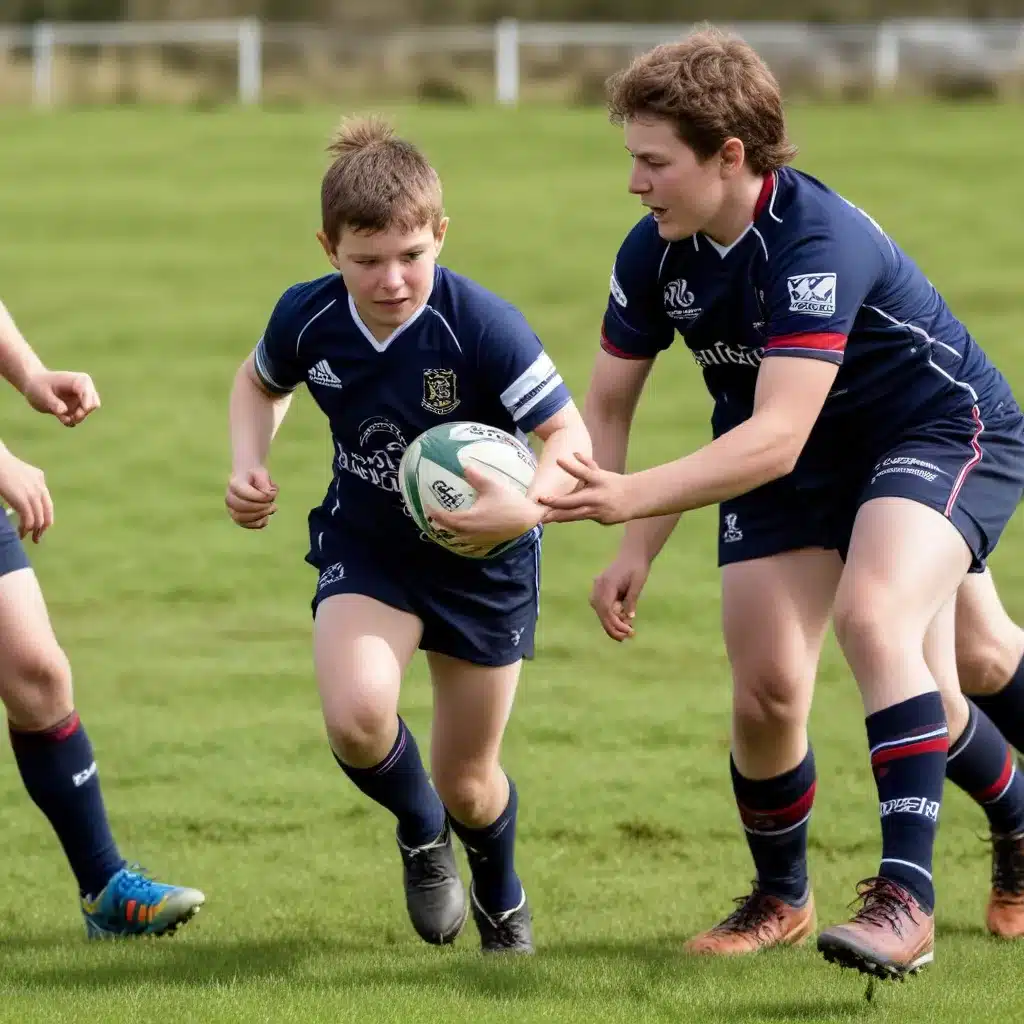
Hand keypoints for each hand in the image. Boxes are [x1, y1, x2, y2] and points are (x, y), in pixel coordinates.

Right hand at [0, 446, 52, 542]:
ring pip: (39, 519)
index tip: (40, 528)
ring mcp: (33, 494)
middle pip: (47, 514)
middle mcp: (40, 487)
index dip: (45, 518)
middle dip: (42, 528)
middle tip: (37, 538)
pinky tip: (20, 533)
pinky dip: (25, 529)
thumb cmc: (1, 467)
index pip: (47, 504)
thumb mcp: (17, 474)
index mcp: (39, 479)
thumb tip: (20, 499)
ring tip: (27, 538)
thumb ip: (23, 485)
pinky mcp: (23, 500)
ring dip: (33, 532)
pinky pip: (29, 520)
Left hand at [23, 370, 100, 426]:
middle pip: (93, 403)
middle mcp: (83, 389)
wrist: (33, 386)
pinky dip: (72, 421)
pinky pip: (80, 418)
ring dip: (76, 418)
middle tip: (71, 418)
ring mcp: (80, 399)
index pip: (89, 393)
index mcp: (79, 381)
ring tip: (62, 418)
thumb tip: (63, 411)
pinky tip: (62, 418)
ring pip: (87, 412)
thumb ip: (53, 402)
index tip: (80, 412)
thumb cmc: (37, 385)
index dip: (86, 403)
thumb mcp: (41, 393)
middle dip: (83, 413)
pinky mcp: (76, 408)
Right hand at [226, 466, 277, 528]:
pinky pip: (245, 525)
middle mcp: (229, 497)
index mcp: (234, 483)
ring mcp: (231, 509)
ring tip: (272, 508)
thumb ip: (265, 483)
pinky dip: (257, 523)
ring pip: (241, 518)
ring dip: (260, 516)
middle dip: (261, 507)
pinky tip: (266, 518)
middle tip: (272, 503)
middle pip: (241, 507)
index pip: (244, 493)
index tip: (272, 494)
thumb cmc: (256, 476)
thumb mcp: (262, 473)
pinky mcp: (237, 518)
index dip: (260, 496)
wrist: (248, 479)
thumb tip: (268, 494)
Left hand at [428, 465, 542, 555]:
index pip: (446, 518)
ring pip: (459, 536)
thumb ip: (475, 476)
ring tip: (444, 522)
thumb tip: (463, 465)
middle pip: (450, 530)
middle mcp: (471, 531)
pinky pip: (468, 539)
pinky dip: (461, 533)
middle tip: (433, 514)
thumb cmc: (509, 501)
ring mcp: (479, 537)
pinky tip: (464, 527)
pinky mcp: (487, 540)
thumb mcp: (492, 485)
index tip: (427, 506)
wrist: (527, 518)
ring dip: (450, 530)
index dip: (434, 513)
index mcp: (469, 519)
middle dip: (439, 523)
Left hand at [538, 453, 636, 524]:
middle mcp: (597, 496)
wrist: (635, 500)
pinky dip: (571, 517)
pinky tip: (556, 519)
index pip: (583, 472)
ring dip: (557, 516)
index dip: (571, 466)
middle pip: (573, 501)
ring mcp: (598, 510)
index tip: (558, 460)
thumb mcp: (601, 474)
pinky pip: (582, 518)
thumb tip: (574, 453)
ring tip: (542, 517)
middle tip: (540, 500)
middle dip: (555, 502)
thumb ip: (587, 465)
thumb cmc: (614, 484)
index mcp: (598, 480)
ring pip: (574, 515)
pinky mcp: (600, 520)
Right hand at [590, 553, 650, 640]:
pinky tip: (624, 622)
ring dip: (612, 624)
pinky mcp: (600, 591)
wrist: (632, 554)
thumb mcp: (638, 583)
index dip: (615, 623)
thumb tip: (629, 618)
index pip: (606, 609)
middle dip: (613, 628)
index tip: (627, 631)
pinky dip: (612, 617)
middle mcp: (598, 587)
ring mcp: (597, 589)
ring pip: (601, 612)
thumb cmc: (637, 567)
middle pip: (601, 613)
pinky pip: (603, 608)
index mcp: (607, 583)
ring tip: (629, 631)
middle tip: (627, 638)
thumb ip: (632, 599)